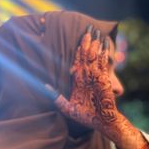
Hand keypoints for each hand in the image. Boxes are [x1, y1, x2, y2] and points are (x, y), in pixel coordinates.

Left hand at [54, 25, 148, 148]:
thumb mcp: (68, 108)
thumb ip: (57, 98)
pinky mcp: (104, 79)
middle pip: (85, 55)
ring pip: (94, 57)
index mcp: (78, 81)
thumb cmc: (86, 117)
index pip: (76, 62)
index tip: (71, 37)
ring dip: (94, 43)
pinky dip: (103, 53)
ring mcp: (96, 77)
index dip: (75, 50)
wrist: (102, 122)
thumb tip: (44, 87)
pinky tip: (103, 43)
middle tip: (87, 25)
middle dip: (86, 41)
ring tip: (94, 29)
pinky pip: (103, 64)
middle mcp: (87, 77)